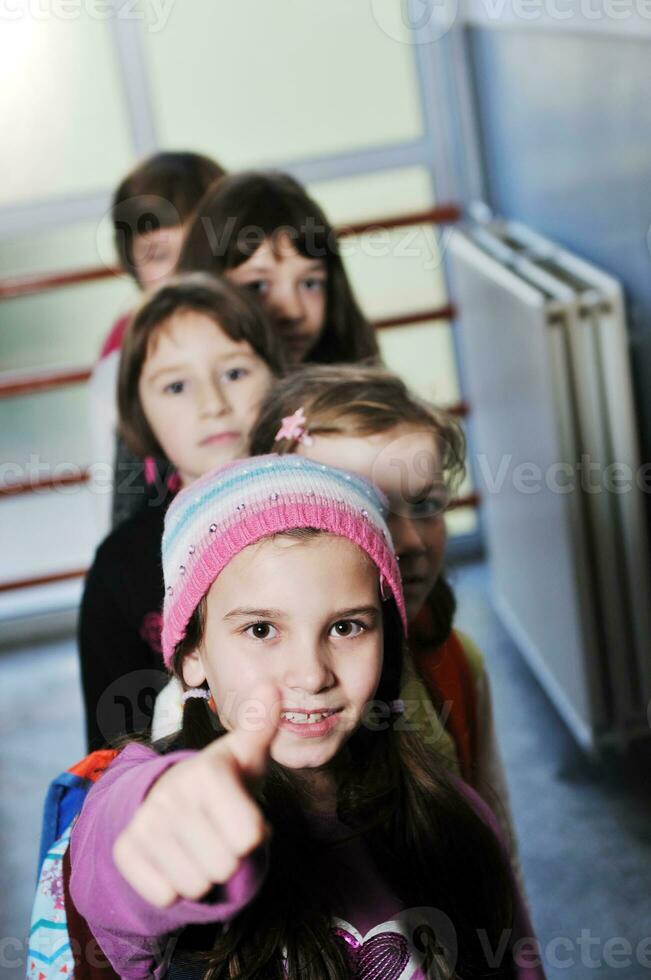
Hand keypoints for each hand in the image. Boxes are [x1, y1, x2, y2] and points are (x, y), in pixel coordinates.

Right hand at [113, 683, 280, 906]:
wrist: (171, 792)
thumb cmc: (224, 778)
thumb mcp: (247, 754)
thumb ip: (263, 726)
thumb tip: (272, 687)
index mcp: (208, 771)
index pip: (249, 838)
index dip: (254, 834)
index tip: (242, 815)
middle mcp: (171, 792)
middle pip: (225, 865)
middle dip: (229, 856)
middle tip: (220, 832)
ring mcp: (144, 821)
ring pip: (195, 885)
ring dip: (204, 874)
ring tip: (200, 844)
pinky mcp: (125, 849)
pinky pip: (164, 894)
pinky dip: (174, 887)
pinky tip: (175, 858)